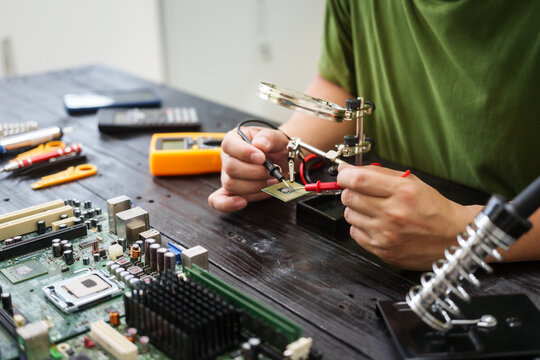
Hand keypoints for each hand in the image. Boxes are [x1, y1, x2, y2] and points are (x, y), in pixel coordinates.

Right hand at [208, 127, 288, 211]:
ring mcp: (228, 175)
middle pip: (231, 168)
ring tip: (270, 181)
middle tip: (271, 171)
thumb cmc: (274, 148)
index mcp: (234, 139)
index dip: (245, 153)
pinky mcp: (231, 191)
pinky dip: (228, 204)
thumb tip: (260, 144)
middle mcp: (228, 157)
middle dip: (255, 173)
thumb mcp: (276, 137)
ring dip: (255, 186)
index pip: (229, 144)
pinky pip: (219, 200)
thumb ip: (269, 137)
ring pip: (232, 185)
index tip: (262, 158)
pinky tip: (242, 202)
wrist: (281, 160)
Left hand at [337, 163, 479, 269]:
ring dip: (357, 210)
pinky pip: (355, 233)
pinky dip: (360, 227)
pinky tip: (376, 224)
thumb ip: (379, 174)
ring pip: (349, 215)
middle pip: (348, 197)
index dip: (344, 175)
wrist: (455, 238)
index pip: (357, 180)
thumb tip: (349, 169)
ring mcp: (386, 235)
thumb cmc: (434, 209)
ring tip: (374, 210)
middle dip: (351, 191)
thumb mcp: (412, 182)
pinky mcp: (382, 251)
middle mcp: (392, 214)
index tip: (344, 174)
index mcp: (402, 192)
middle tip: (362, 192)